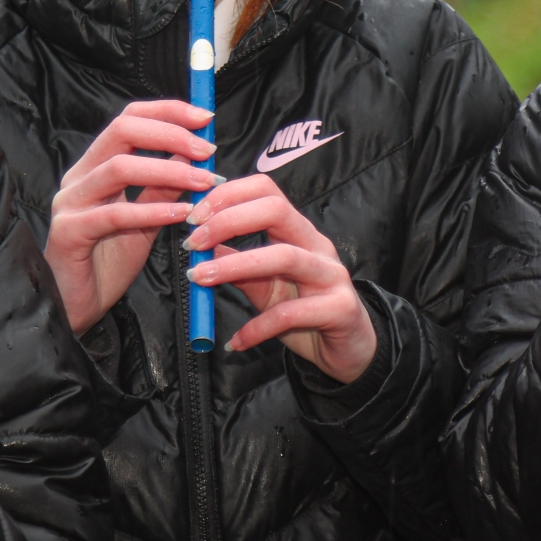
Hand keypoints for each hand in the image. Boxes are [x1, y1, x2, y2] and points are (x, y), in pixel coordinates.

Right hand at [46, 100, 221, 333]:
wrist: (74, 308)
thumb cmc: (106, 263)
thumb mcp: (145, 220)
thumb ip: (164, 189)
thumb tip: (196, 157)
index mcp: (95, 166)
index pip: (129, 119)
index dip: (167, 111)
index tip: (204, 117)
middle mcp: (79, 176)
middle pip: (122, 130)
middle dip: (170, 134)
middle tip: (207, 150)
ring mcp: (70, 202)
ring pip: (119, 168)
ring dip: (169, 171)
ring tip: (204, 182)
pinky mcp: (69, 232)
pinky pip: (114, 214)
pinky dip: (151, 210)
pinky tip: (181, 216)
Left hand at [183, 175, 377, 383]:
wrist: (347, 349)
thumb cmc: (303, 311)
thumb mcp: (263, 285)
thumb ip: (235, 264)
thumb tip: (199, 246)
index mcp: (297, 231)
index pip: (266, 191)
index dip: (228, 196)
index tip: (193, 216)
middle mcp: (317, 245)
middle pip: (277, 210)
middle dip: (229, 221)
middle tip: (193, 242)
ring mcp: (331, 275)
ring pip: (285, 257)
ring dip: (235, 266)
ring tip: (199, 278)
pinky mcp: (340, 308)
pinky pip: (291, 314)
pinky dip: (257, 327)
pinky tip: (235, 341)